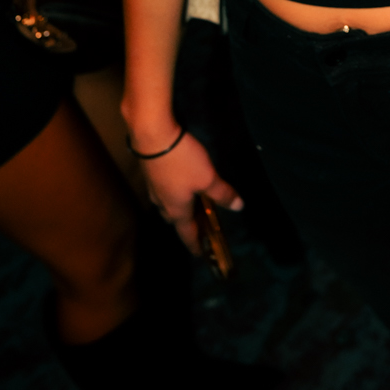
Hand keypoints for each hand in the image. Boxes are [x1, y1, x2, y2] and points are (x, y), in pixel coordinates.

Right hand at [128, 124, 241, 254]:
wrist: (153, 135)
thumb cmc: (182, 161)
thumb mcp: (208, 178)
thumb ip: (223, 193)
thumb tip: (239, 207)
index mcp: (177, 210)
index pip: (187, 233)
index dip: (196, 244)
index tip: (201, 254)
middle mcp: (162, 202)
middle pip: (174, 219)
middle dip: (186, 225)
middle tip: (199, 225)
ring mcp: (153, 187)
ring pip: (167, 204)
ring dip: (178, 208)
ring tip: (191, 204)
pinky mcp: (150, 172)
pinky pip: (163, 190)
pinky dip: (173, 193)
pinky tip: (179, 183)